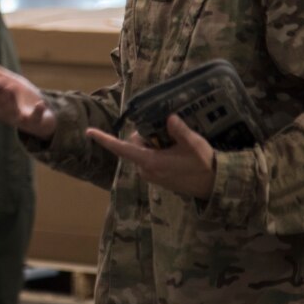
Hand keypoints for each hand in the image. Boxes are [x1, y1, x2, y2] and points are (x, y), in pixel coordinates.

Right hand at [0, 50, 56, 139]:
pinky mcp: (35, 121)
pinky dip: (37, 113)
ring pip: (12, 113)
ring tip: (11, 88)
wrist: (40, 112)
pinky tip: (40, 104)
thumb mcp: (3, 79)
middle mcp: (4, 112)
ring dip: (11, 101)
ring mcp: (19, 118)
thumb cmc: (17, 96)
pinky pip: (35, 120)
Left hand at [85, 115, 215, 199]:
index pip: (122, 148)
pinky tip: (175, 153)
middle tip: (168, 133)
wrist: (214, 186)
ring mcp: (151, 176)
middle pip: (135, 145)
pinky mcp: (157, 178)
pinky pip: (149, 159)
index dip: (105, 139)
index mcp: (150, 162)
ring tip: (175, 146)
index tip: (89, 132)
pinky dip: (157, 152)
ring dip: (153, 144)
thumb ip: (179, 130)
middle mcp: (146, 170)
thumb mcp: (193, 144)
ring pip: (142, 152)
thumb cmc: (204, 165)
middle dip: (146, 135)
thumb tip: (168, 117)